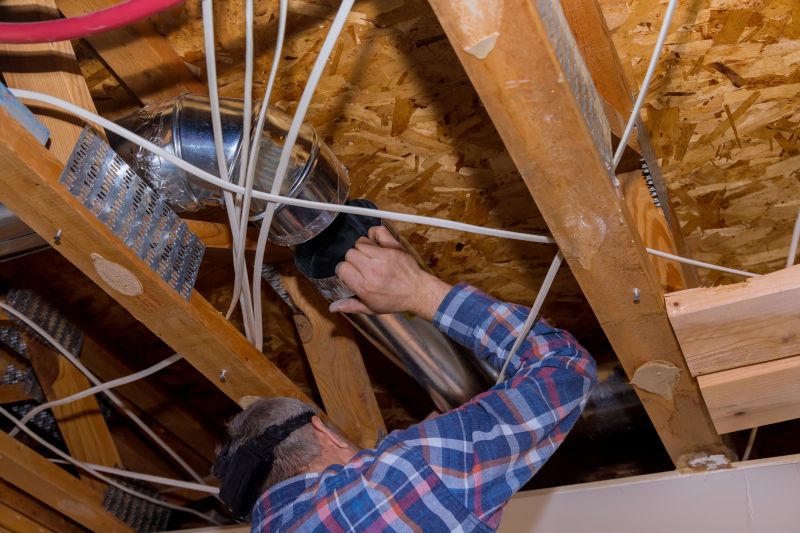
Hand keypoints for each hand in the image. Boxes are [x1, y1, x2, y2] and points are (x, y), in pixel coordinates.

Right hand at [330, 226, 451, 320]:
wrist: (418, 292)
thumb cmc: (395, 301)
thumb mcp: (371, 309)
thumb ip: (351, 306)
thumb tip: (332, 306)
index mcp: (365, 286)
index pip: (342, 268)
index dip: (344, 270)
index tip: (351, 273)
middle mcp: (372, 270)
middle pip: (350, 253)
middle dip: (353, 260)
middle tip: (362, 266)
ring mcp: (383, 257)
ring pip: (360, 242)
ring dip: (363, 248)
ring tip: (370, 256)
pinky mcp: (393, 247)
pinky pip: (377, 231)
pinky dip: (374, 234)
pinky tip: (376, 243)